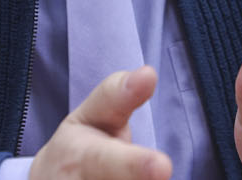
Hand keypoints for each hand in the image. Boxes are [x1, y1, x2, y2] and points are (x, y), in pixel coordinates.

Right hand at [29, 67, 170, 179]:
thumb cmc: (77, 151)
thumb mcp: (90, 117)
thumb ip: (118, 96)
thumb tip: (148, 73)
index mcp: (83, 159)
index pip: (110, 163)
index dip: (136, 167)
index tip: (164, 166)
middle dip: (140, 177)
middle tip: (163, 170)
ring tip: (156, 174)